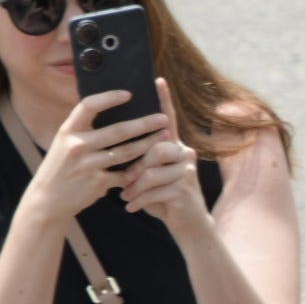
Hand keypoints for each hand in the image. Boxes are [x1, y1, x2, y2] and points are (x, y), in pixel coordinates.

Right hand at [21, 84, 161, 232]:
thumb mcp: (65, 143)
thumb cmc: (61, 166)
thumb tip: (112, 110)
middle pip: (118, 130)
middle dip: (144, 124)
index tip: (128, 94)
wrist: (48, 199)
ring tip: (165, 138)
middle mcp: (77, 146)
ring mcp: (88, 165)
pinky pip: (125, 174)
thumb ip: (84, 130)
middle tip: (163, 118)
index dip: (109, 97)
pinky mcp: (98, 183)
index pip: (89, 106)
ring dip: (149, 145)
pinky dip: (139, 170)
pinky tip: (154, 164)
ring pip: (127, 152)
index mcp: (68, 131)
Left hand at [115, 89, 210, 232]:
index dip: (164, 99)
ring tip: (127, 196)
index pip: (167, 119)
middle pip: (155, 147)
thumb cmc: (162, 197)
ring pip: (152, 170)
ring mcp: (187, 170)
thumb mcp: (151, 175)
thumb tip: (117, 148)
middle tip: (124, 181)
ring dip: (136, 186)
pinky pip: (155, 189)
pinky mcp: (186, 188)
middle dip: (135, 166)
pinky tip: (132, 207)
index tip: (158, 80)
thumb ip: (141, 160)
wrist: (187, 224)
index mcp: (173, 146)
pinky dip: (140, 200)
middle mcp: (183, 153)